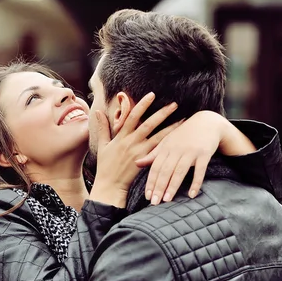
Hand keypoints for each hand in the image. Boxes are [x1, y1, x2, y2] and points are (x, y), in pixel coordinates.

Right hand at [89, 92, 178, 207]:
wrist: (110, 185)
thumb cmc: (105, 166)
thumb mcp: (102, 146)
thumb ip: (102, 128)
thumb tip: (98, 112)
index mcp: (121, 137)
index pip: (132, 116)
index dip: (142, 105)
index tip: (152, 95)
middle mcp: (131, 142)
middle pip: (149, 124)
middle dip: (162, 113)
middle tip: (175, 104)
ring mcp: (139, 152)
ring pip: (158, 137)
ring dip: (171, 128)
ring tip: (183, 119)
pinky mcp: (145, 162)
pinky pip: (159, 151)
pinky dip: (168, 144)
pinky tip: (178, 138)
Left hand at [136, 111, 253, 204]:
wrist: (207, 122)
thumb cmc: (183, 135)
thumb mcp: (166, 142)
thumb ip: (152, 155)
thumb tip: (136, 164)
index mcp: (165, 148)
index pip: (155, 168)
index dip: (151, 182)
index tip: (147, 196)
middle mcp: (176, 150)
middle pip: (165, 171)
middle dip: (159, 187)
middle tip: (154, 202)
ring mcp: (191, 152)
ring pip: (180, 171)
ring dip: (173, 186)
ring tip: (167, 200)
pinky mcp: (204, 154)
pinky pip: (200, 170)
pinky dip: (196, 183)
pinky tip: (192, 195)